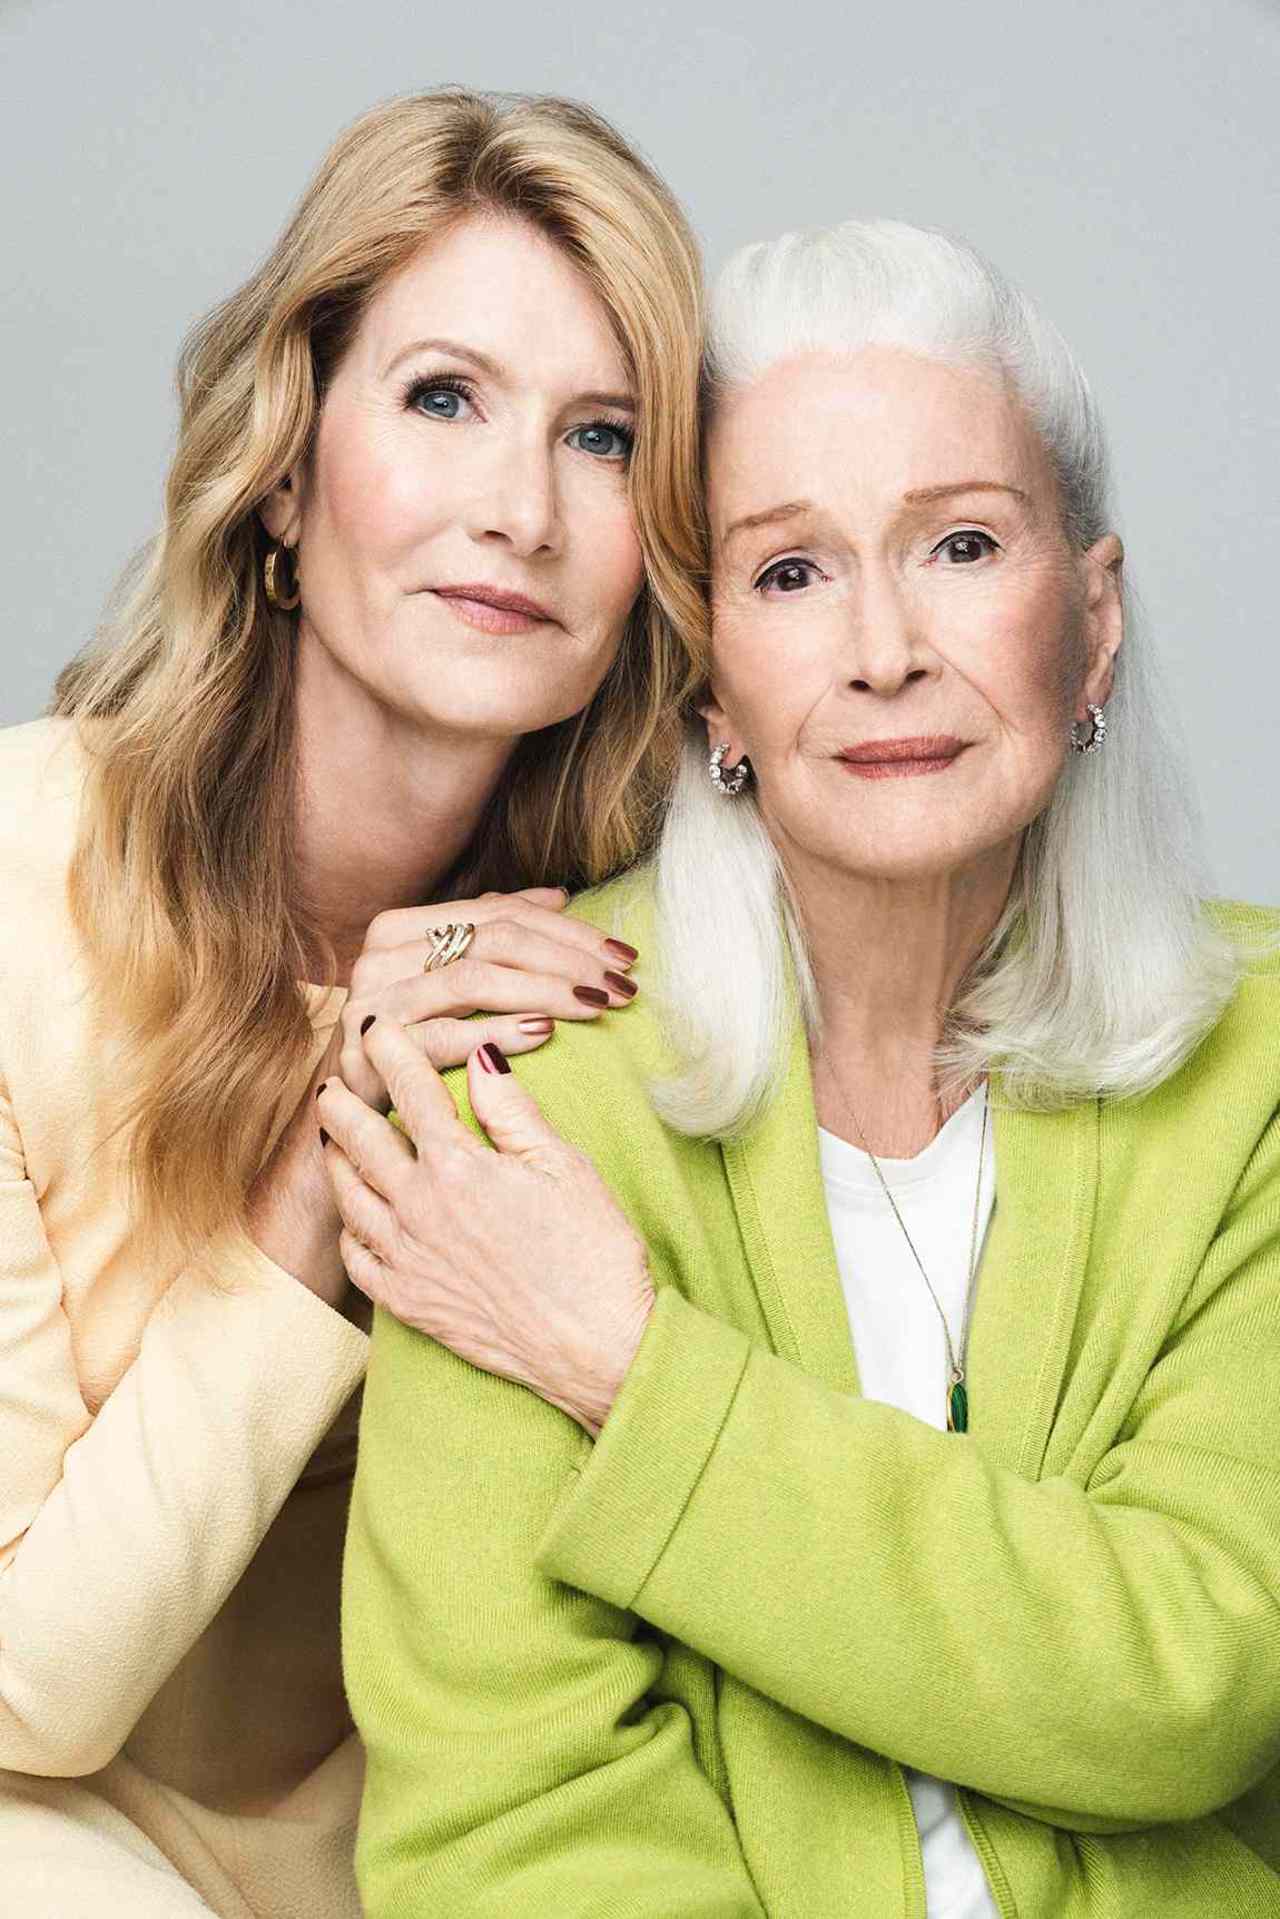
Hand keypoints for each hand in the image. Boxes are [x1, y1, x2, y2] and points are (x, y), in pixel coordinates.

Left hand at [316, 1015, 656, 1434]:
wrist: (597, 1347)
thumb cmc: (594, 1253)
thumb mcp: (564, 1165)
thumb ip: (512, 1110)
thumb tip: (480, 1056)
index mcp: (459, 1167)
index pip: (411, 1092)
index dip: (391, 1053)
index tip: (376, 1029)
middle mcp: (419, 1210)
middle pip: (362, 1141)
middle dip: (343, 1103)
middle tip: (333, 1081)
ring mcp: (408, 1260)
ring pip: (349, 1197)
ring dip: (336, 1160)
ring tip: (332, 1139)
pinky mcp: (408, 1304)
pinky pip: (357, 1259)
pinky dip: (349, 1230)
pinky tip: (354, 1217)